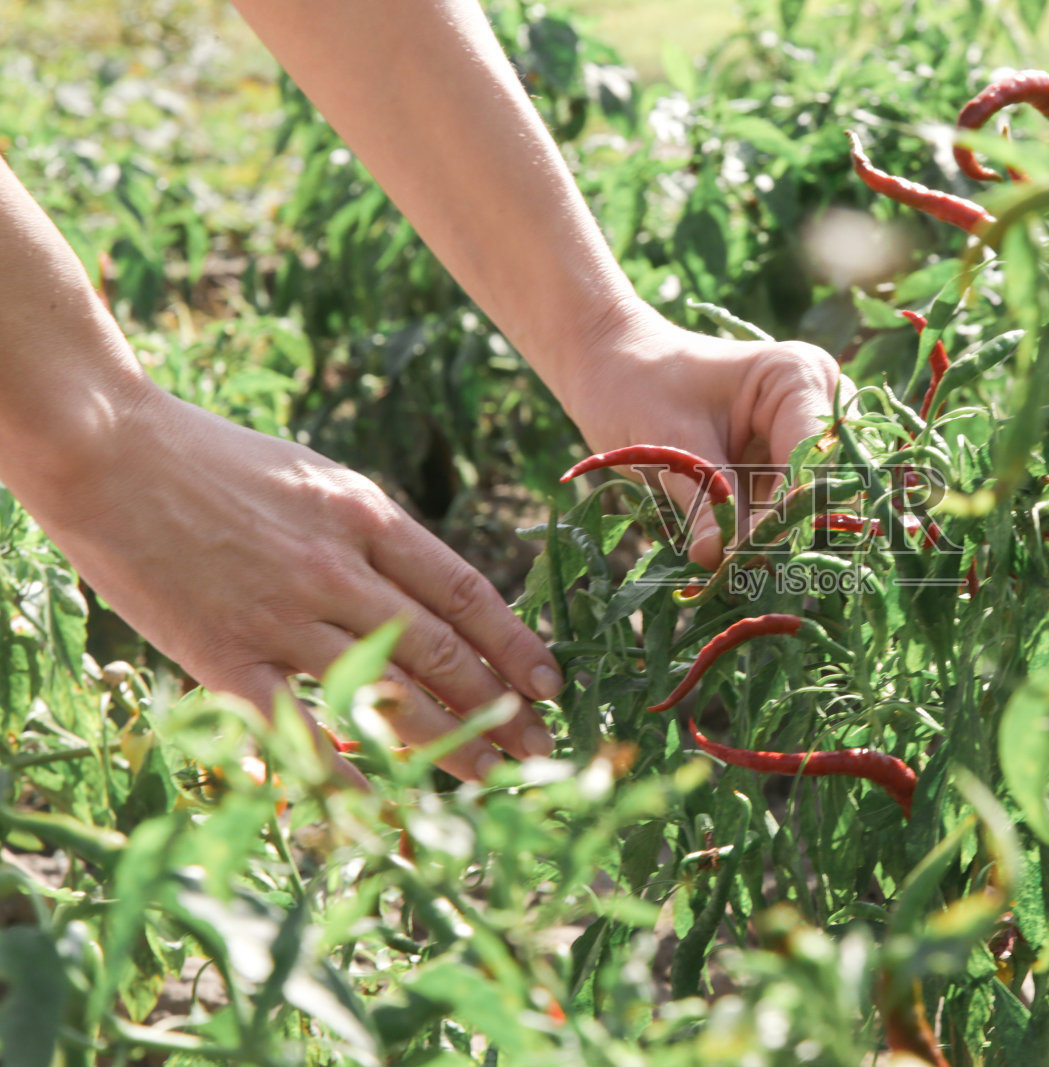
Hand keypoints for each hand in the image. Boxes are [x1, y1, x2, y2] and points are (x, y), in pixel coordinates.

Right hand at [28, 388, 558, 782]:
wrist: (107, 449)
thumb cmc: (214, 461)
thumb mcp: (318, 479)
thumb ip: (374, 535)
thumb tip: (430, 594)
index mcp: (368, 516)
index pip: (467, 594)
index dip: (516, 645)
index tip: (552, 683)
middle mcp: (340, 568)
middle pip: (443, 652)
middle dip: (500, 707)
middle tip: (539, 748)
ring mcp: (284, 615)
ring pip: (389, 692)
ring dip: (450, 743)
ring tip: (493, 777)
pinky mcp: (226, 654)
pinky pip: (301, 728)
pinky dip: (349, 772)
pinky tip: (387, 805)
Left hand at [555, 302, 854, 569]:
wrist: (613, 367)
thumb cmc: (635, 385)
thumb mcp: (669, 446)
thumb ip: (704, 503)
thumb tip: (718, 561)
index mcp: (798, 377)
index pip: (811, 458)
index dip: (787, 512)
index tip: (748, 559)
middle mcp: (817, 400)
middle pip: (818, 483)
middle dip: (782, 531)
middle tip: (740, 573)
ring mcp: (804, 431)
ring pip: (804, 503)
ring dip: (770, 539)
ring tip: (731, 571)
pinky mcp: (785, 459)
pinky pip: (784, 507)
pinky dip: (757, 534)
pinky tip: (731, 559)